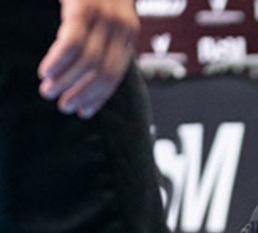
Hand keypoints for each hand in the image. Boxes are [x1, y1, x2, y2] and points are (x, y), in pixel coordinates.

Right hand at [38, 0, 139, 117]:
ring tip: (49, 92)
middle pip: (104, 72)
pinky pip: (72, 42)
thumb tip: (88, 72)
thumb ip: (101, 38)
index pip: (116, 74)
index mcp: (127, 32)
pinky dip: (58, 61)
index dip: (98, 96)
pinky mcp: (84, 5)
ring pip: (88, 61)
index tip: (83, 112)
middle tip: (64, 107)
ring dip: (66, 82)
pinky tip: (45, 72)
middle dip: (83, 94)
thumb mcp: (103, 13)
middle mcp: (122, 25)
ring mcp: (105, 15)